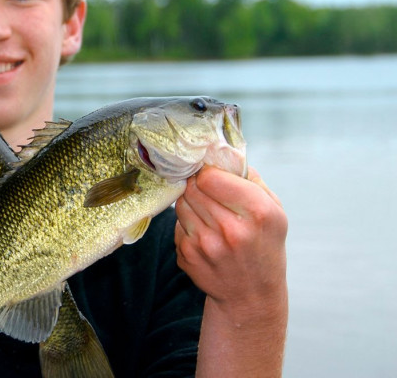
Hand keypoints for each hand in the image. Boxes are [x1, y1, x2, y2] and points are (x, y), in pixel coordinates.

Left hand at [174, 165, 287, 310]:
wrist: (251, 295)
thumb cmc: (264, 246)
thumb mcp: (275, 212)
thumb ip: (252, 180)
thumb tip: (224, 154)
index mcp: (258, 212)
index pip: (211, 176)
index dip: (208, 173)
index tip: (212, 176)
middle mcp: (231, 229)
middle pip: (193, 187)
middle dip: (197, 185)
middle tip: (206, 191)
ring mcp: (206, 244)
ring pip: (181, 203)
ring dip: (190, 203)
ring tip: (207, 213)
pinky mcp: (188, 255)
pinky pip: (176, 224)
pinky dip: (186, 224)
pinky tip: (203, 234)